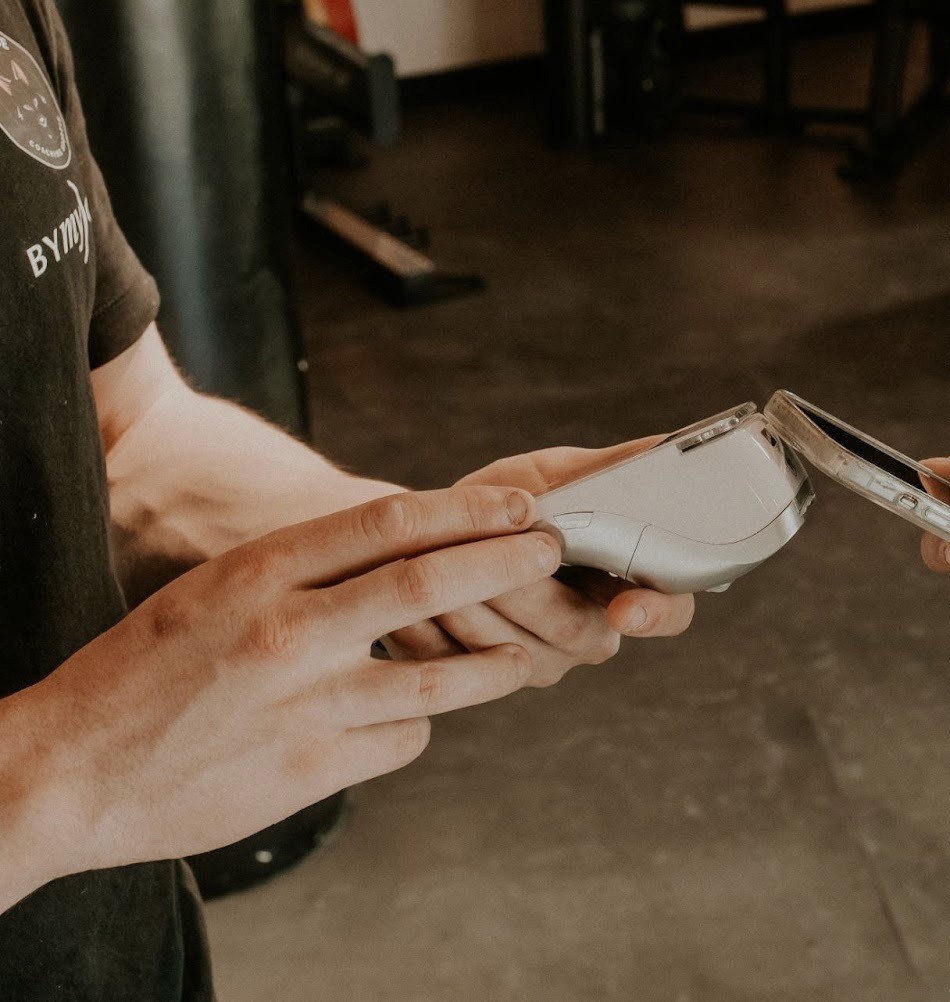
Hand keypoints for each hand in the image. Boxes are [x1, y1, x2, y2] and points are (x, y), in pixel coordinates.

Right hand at [1, 488, 551, 896]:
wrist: (71, 769)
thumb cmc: (145, 669)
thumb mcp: (214, 591)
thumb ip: (303, 572)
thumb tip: (402, 554)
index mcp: (260, 572)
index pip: (387, 522)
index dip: (466, 511)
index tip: (517, 506)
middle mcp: (289, 632)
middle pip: (428, 584)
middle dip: (506, 565)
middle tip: (551, 555)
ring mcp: (305, 704)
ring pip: (439, 680)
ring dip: (496, 665)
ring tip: (525, 659)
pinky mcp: (313, 768)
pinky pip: (402, 740)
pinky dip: (421, 727)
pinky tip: (419, 721)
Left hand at [380, 439, 695, 684]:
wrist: (431, 534)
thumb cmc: (507, 501)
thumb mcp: (559, 476)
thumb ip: (607, 469)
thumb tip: (664, 446)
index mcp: (627, 585)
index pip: (669, 612)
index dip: (654, 613)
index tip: (627, 607)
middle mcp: (591, 634)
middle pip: (576, 629)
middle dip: (530, 585)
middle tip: (496, 546)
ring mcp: (537, 663)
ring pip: (513, 648)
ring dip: (473, 597)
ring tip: (438, 555)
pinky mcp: (478, 679)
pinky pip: (457, 661)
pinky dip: (429, 617)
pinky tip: (408, 582)